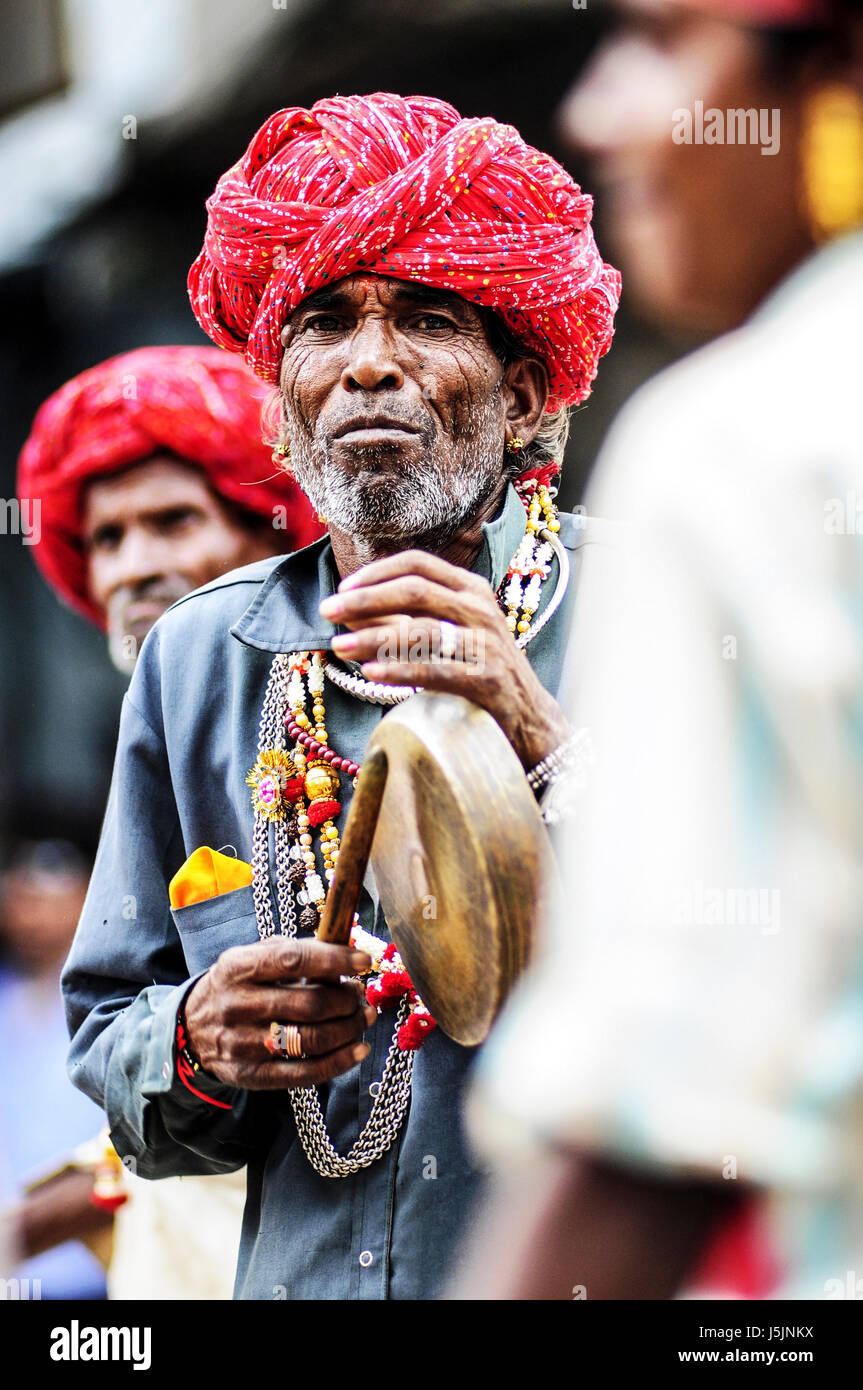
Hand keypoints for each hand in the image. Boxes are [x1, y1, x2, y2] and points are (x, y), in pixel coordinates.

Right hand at [182, 937, 375, 1090]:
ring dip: (348, 1028)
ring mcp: (243, 1044)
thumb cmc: (236, 986)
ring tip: (362, 1017)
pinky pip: (304, 1074)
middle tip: (360, 994)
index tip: (364, 960)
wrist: (190, 1028)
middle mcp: (237, 1005)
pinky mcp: (251, 1075)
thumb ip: (293, 952)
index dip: (334, 960)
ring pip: (311, 1040)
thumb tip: (344, 952)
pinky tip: (358, 1049)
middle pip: (309, 1004)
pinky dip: (339, 1062)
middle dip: (346, 999)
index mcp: (238, 967)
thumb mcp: (251, 957)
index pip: (293, 960)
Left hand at [320, 550, 571, 769]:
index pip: (418, 564)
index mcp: (470, 588)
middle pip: (414, 591)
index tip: (343, 588)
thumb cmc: (479, 668)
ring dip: (373, 637)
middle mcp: (480, 607)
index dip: (376, 572)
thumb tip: (350, 614)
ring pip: (420, 629)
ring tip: (339, 648)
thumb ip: (407, 618)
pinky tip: (370, 673)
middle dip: (365, 600)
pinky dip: (399, 670)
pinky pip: (435, 669)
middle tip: (328, 611)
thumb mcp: (450, 632)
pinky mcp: (486, 678)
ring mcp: (485, 642)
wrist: (528, 713)